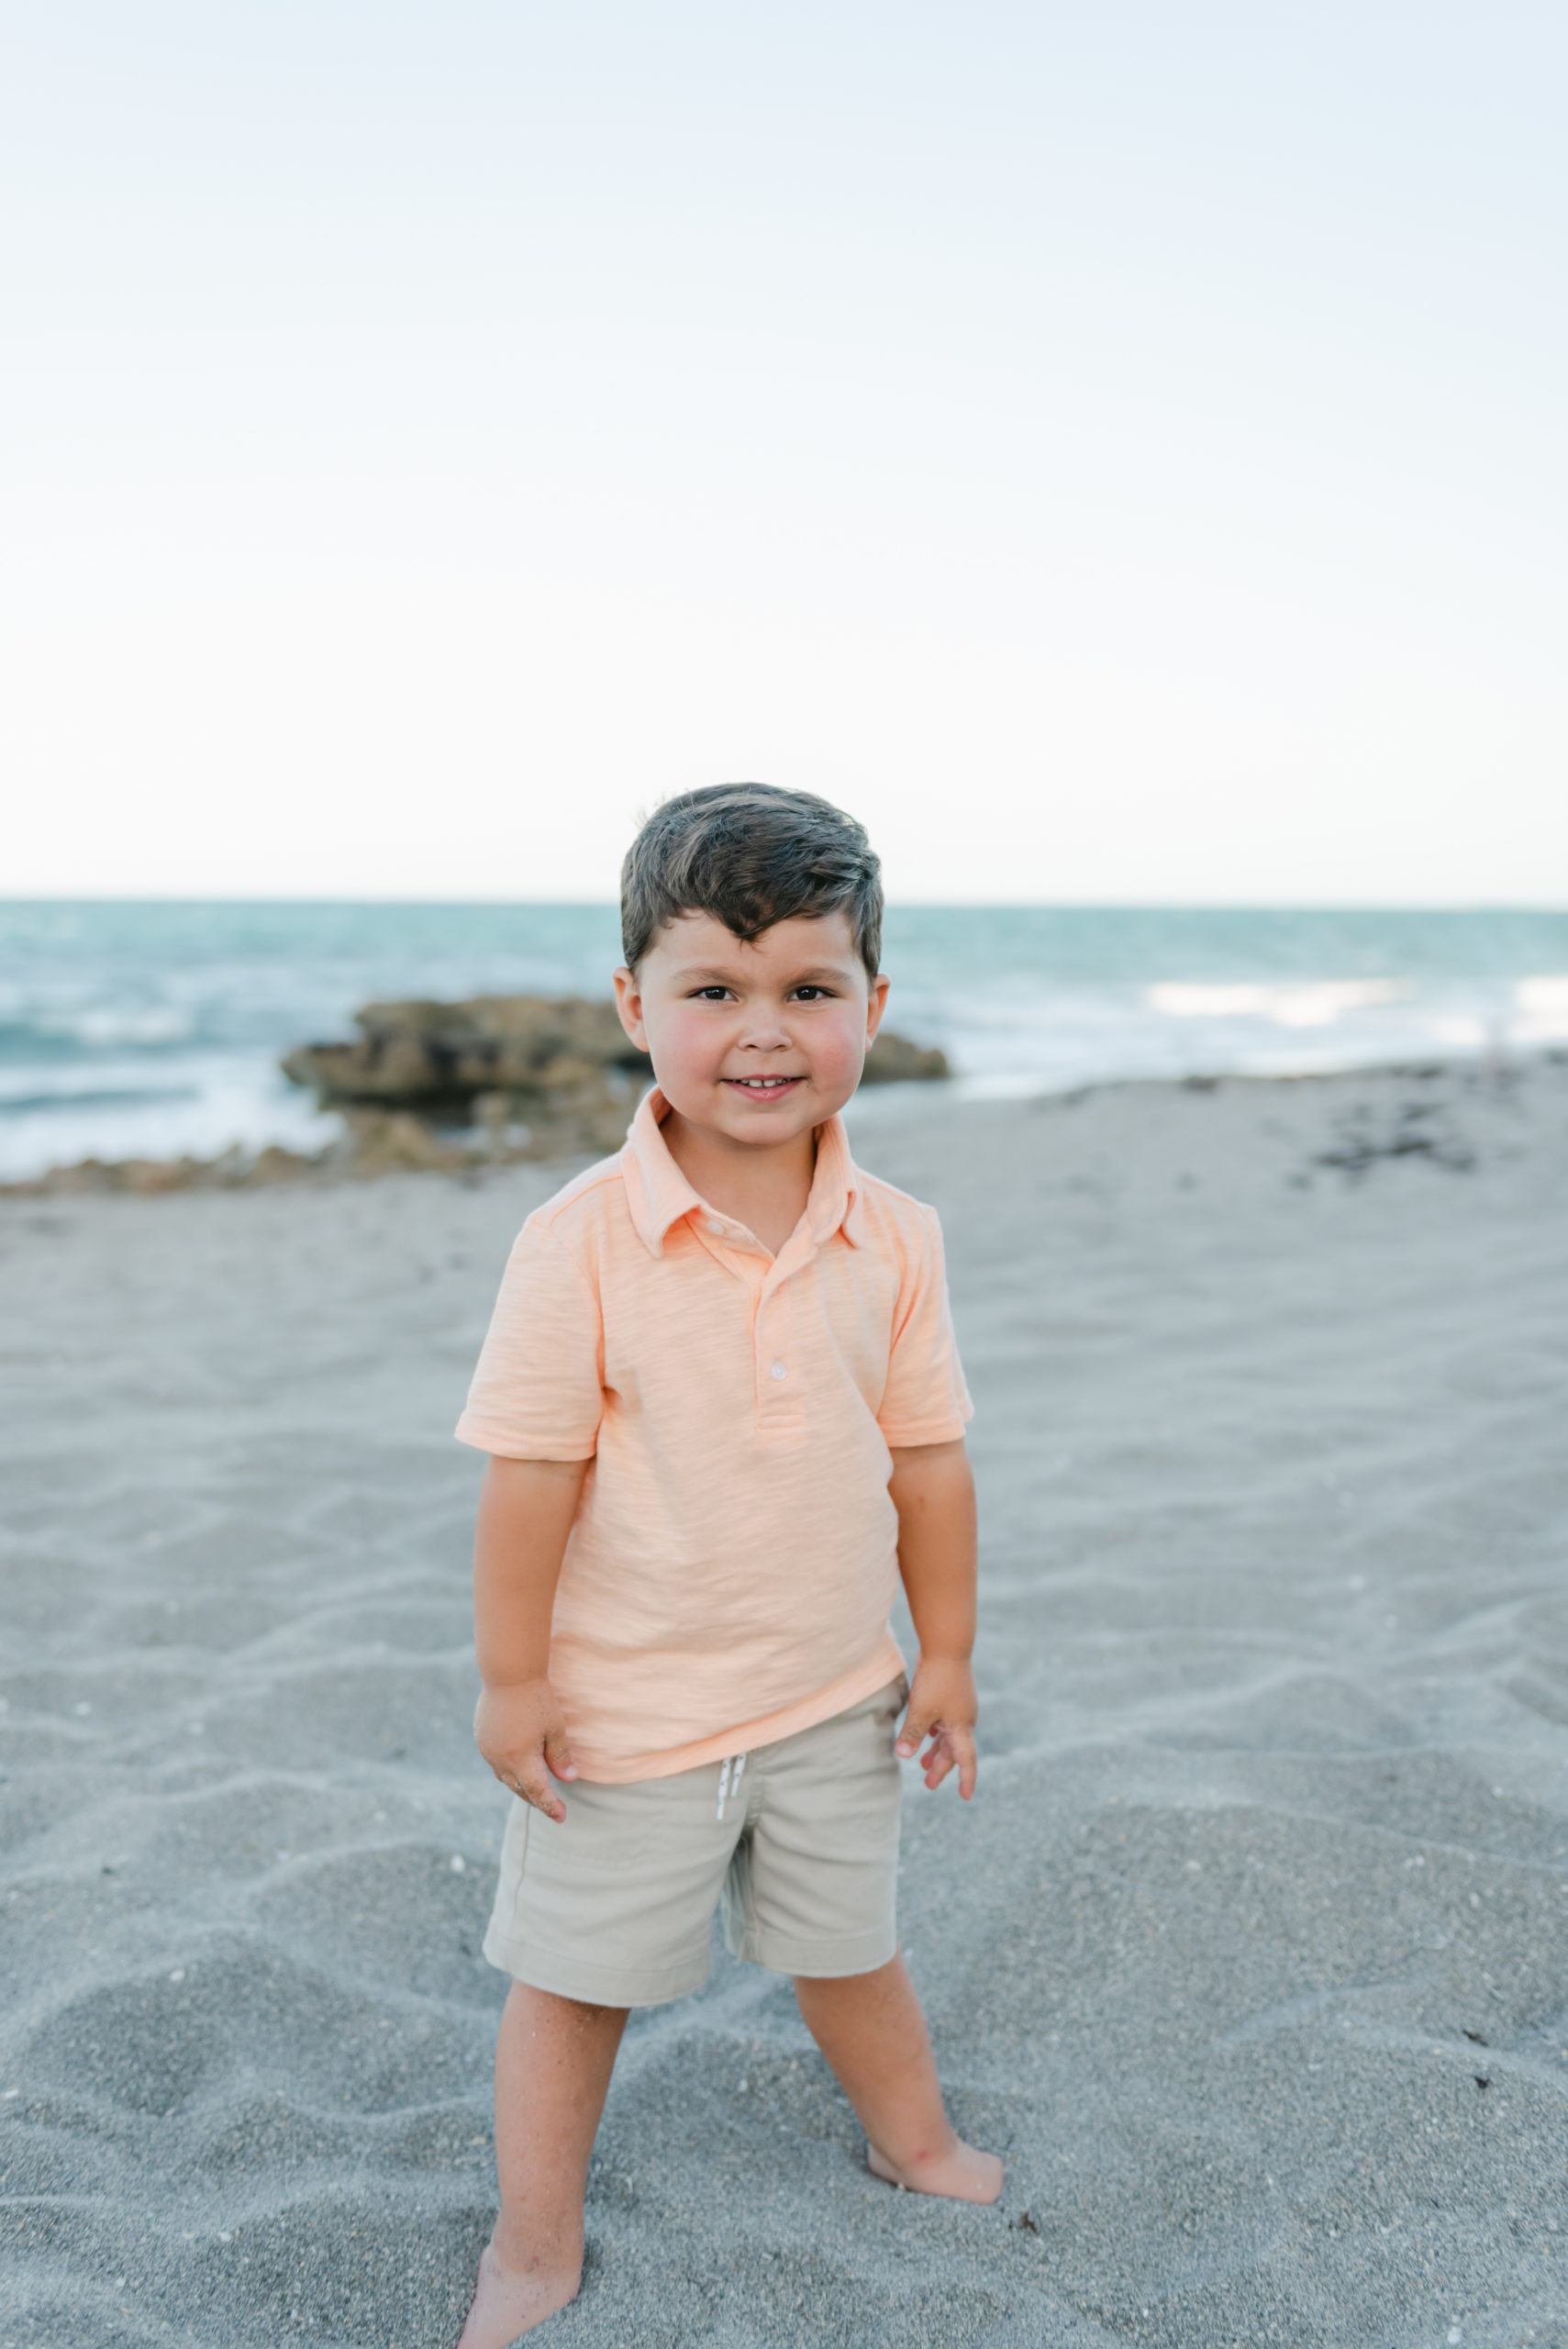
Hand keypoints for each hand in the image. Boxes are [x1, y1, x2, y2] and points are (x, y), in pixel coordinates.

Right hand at [474, 1677, 577, 1822]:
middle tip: (553, 1806)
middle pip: (520, 1788)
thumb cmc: (536, 1698)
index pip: (537, 1792)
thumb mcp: (554, 1728)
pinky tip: (519, 1767)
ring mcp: (487, 1750)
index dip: (550, 1806)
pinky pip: (496, 1763)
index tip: (562, 1817)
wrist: (508, 1673)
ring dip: (521, 1785)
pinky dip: (509, 1770)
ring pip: (505, 1777)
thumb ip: (559, 1757)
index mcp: (519, 1759)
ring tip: (536, 1790)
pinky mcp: (482, 1739)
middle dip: (536, 1799)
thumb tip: (568, 1780)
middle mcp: (500, 1759)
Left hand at [895, 1656, 978, 1798]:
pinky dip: (935, 1732)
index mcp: (961, 1727)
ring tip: (924, 1764)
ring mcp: (959, 1706)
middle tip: (928, 1783)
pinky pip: (945, 1721)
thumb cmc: (937, 1680)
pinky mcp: (952, 1695)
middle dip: (941, 1767)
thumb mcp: (921, 1710)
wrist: (947, 1646)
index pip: (966, 1760)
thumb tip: (903, 1756)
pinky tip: (926, 1735)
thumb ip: (912, 1734)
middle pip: (953, 1750)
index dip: (966, 1779)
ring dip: (936, 1750)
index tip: (965, 1797)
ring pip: (948, 1736)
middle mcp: (964, 1719)